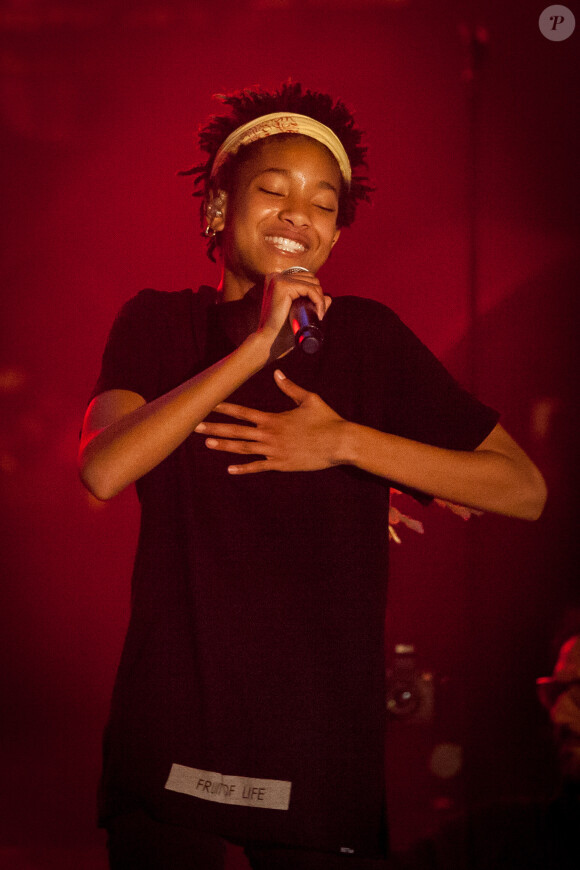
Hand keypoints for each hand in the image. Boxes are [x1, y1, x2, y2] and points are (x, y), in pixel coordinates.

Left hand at [194, 370, 344, 474]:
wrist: (339, 443)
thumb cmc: (327, 419)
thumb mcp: (309, 399)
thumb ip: (290, 388)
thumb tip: (277, 374)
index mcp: (273, 418)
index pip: (243, 413)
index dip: (224, 409)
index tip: (209, 405)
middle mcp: (270, 435)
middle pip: (236, 431)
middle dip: (215, 428)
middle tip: (195, 426)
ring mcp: (274, 452)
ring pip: (243, 449)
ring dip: (224, 446)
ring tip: (207, 443)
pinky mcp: (281, 464)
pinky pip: (258, 467)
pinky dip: (244, 469)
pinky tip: (230, 469)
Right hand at [258, 270, 329, 353]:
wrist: (269, 340)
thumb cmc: (281, 329)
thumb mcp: (298, 313)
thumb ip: (312, 304)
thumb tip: (329, 298)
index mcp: (276, 280)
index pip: (305, 278)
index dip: (315, 293)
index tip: (318, 311)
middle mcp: (276, 276)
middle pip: (310, 278)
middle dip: (319, 296)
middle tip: (319, 314)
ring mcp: (278, 279)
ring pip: (312, 283)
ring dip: (320, 299)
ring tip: (319, 315)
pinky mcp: (283, 286)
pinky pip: (310, 289)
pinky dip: (319, 301)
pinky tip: (319, 313)